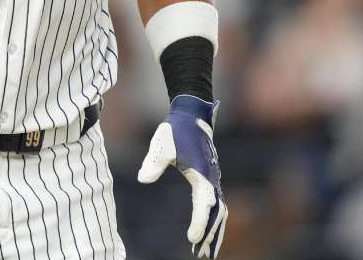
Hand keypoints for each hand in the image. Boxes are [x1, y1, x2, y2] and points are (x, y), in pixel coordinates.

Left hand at [137, 95, 227, 257]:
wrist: (191, 116)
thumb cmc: (175, 130)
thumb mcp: (161, 144)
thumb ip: (153, 162)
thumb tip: (143, 179)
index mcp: (202, 173)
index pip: (204, 204)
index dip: (200, 223)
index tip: (192, 239)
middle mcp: (211, 178)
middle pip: (217, 213)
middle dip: (211, 235)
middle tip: (201, 255)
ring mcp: (213, 179)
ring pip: (219, 211)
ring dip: (214, 231)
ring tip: (206, 252)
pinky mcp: (210, 179)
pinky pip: (215, 205)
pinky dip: (213, 221)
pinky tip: (206, 232)